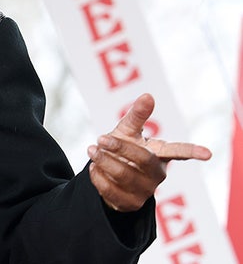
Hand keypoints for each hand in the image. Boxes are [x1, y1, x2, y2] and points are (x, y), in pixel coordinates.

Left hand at [86, 93, 211, 211]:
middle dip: (120, 147)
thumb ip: (137, 116)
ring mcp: (145, 190)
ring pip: (123, 175)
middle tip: (100, 138)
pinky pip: (110, 190)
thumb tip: (148, 95)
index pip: (178, 151)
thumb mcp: (128, 131)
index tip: (207, 154)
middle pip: (143, 159)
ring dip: (104, 161)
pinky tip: (94, 167)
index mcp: (161, 154)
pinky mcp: (130, 203)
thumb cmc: (123, 148)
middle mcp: (157, 173)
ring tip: (92, 150)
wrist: (108, 175)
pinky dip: (97, 176)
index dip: (192, 151)